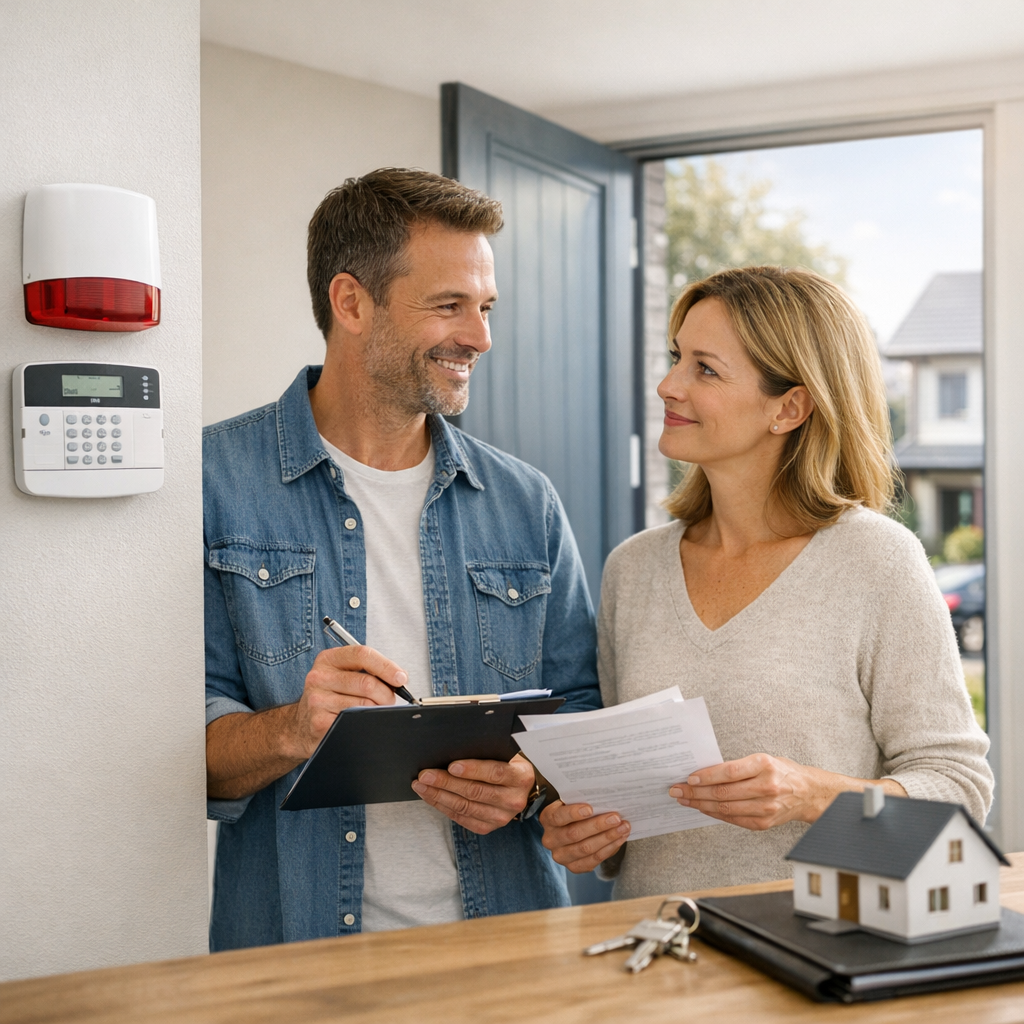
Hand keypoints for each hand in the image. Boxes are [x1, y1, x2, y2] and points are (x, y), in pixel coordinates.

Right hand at [282, 644, 408, 759]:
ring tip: (375, 712)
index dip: (386, 666)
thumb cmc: (331, 697)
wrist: (300, 726)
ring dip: (378, 710)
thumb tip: (400, 678)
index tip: (401, 678)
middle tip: (389, 701)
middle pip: (367, 682)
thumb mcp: (343, 675)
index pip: (362, 654)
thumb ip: (369, 671)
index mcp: (328, 659)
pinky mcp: (319, 723)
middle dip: (386, 694)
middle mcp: (319, 677)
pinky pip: (355, 722)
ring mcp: (317, 700)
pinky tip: (362, 722)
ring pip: (364, 704)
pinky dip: (366, 723)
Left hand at [412, 754, 535, 833]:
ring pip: (465, 807)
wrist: (521, 789)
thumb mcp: (507, 754)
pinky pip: (461, 818)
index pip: (494, 773)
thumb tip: (455, 748)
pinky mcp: (488, 827)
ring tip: (422, 786)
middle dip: (446, 782)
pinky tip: (431, 797)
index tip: (451, 766)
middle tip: (426, 775)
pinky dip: (443, 807)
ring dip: (439, 796)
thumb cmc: (509, 766)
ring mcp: (501, 817)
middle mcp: (513, 800)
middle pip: (475, 791)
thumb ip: (488, 752)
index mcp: (520, 777)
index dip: (472, 770)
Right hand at [539, 800, 629, 872]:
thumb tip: (604, 800)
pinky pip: (592, 861)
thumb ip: (582, 799)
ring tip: (623, 828)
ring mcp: (561, 856)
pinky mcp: (573, 867)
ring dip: (608, 838)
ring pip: (585, 849)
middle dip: (598, 826)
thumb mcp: (572, 800)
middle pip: (574, 834)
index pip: (558, 816)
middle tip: (616, 818)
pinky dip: (609, 849)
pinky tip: (619, 839)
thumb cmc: (575, 809)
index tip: (590, 808)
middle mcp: (550, 839)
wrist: (571, 826)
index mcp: (547, 818)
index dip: (573, 813)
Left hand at [669, 754, 906, 829]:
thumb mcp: (762, 759)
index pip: (729, 772)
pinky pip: (733, 820)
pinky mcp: (764, 823)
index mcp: (765, 765)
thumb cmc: (781, 771)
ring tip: (684, 799)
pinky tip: (702, 808)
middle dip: (695, 792)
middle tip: (676, 789)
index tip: (689, 777)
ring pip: (725, 809)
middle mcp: (766, 787)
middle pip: (723, 793)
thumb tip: (703, 772)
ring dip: (700, 805)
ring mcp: (766, 808)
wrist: (809, 792)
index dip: (706, 776)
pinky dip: (714, 815)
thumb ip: (737, 766)